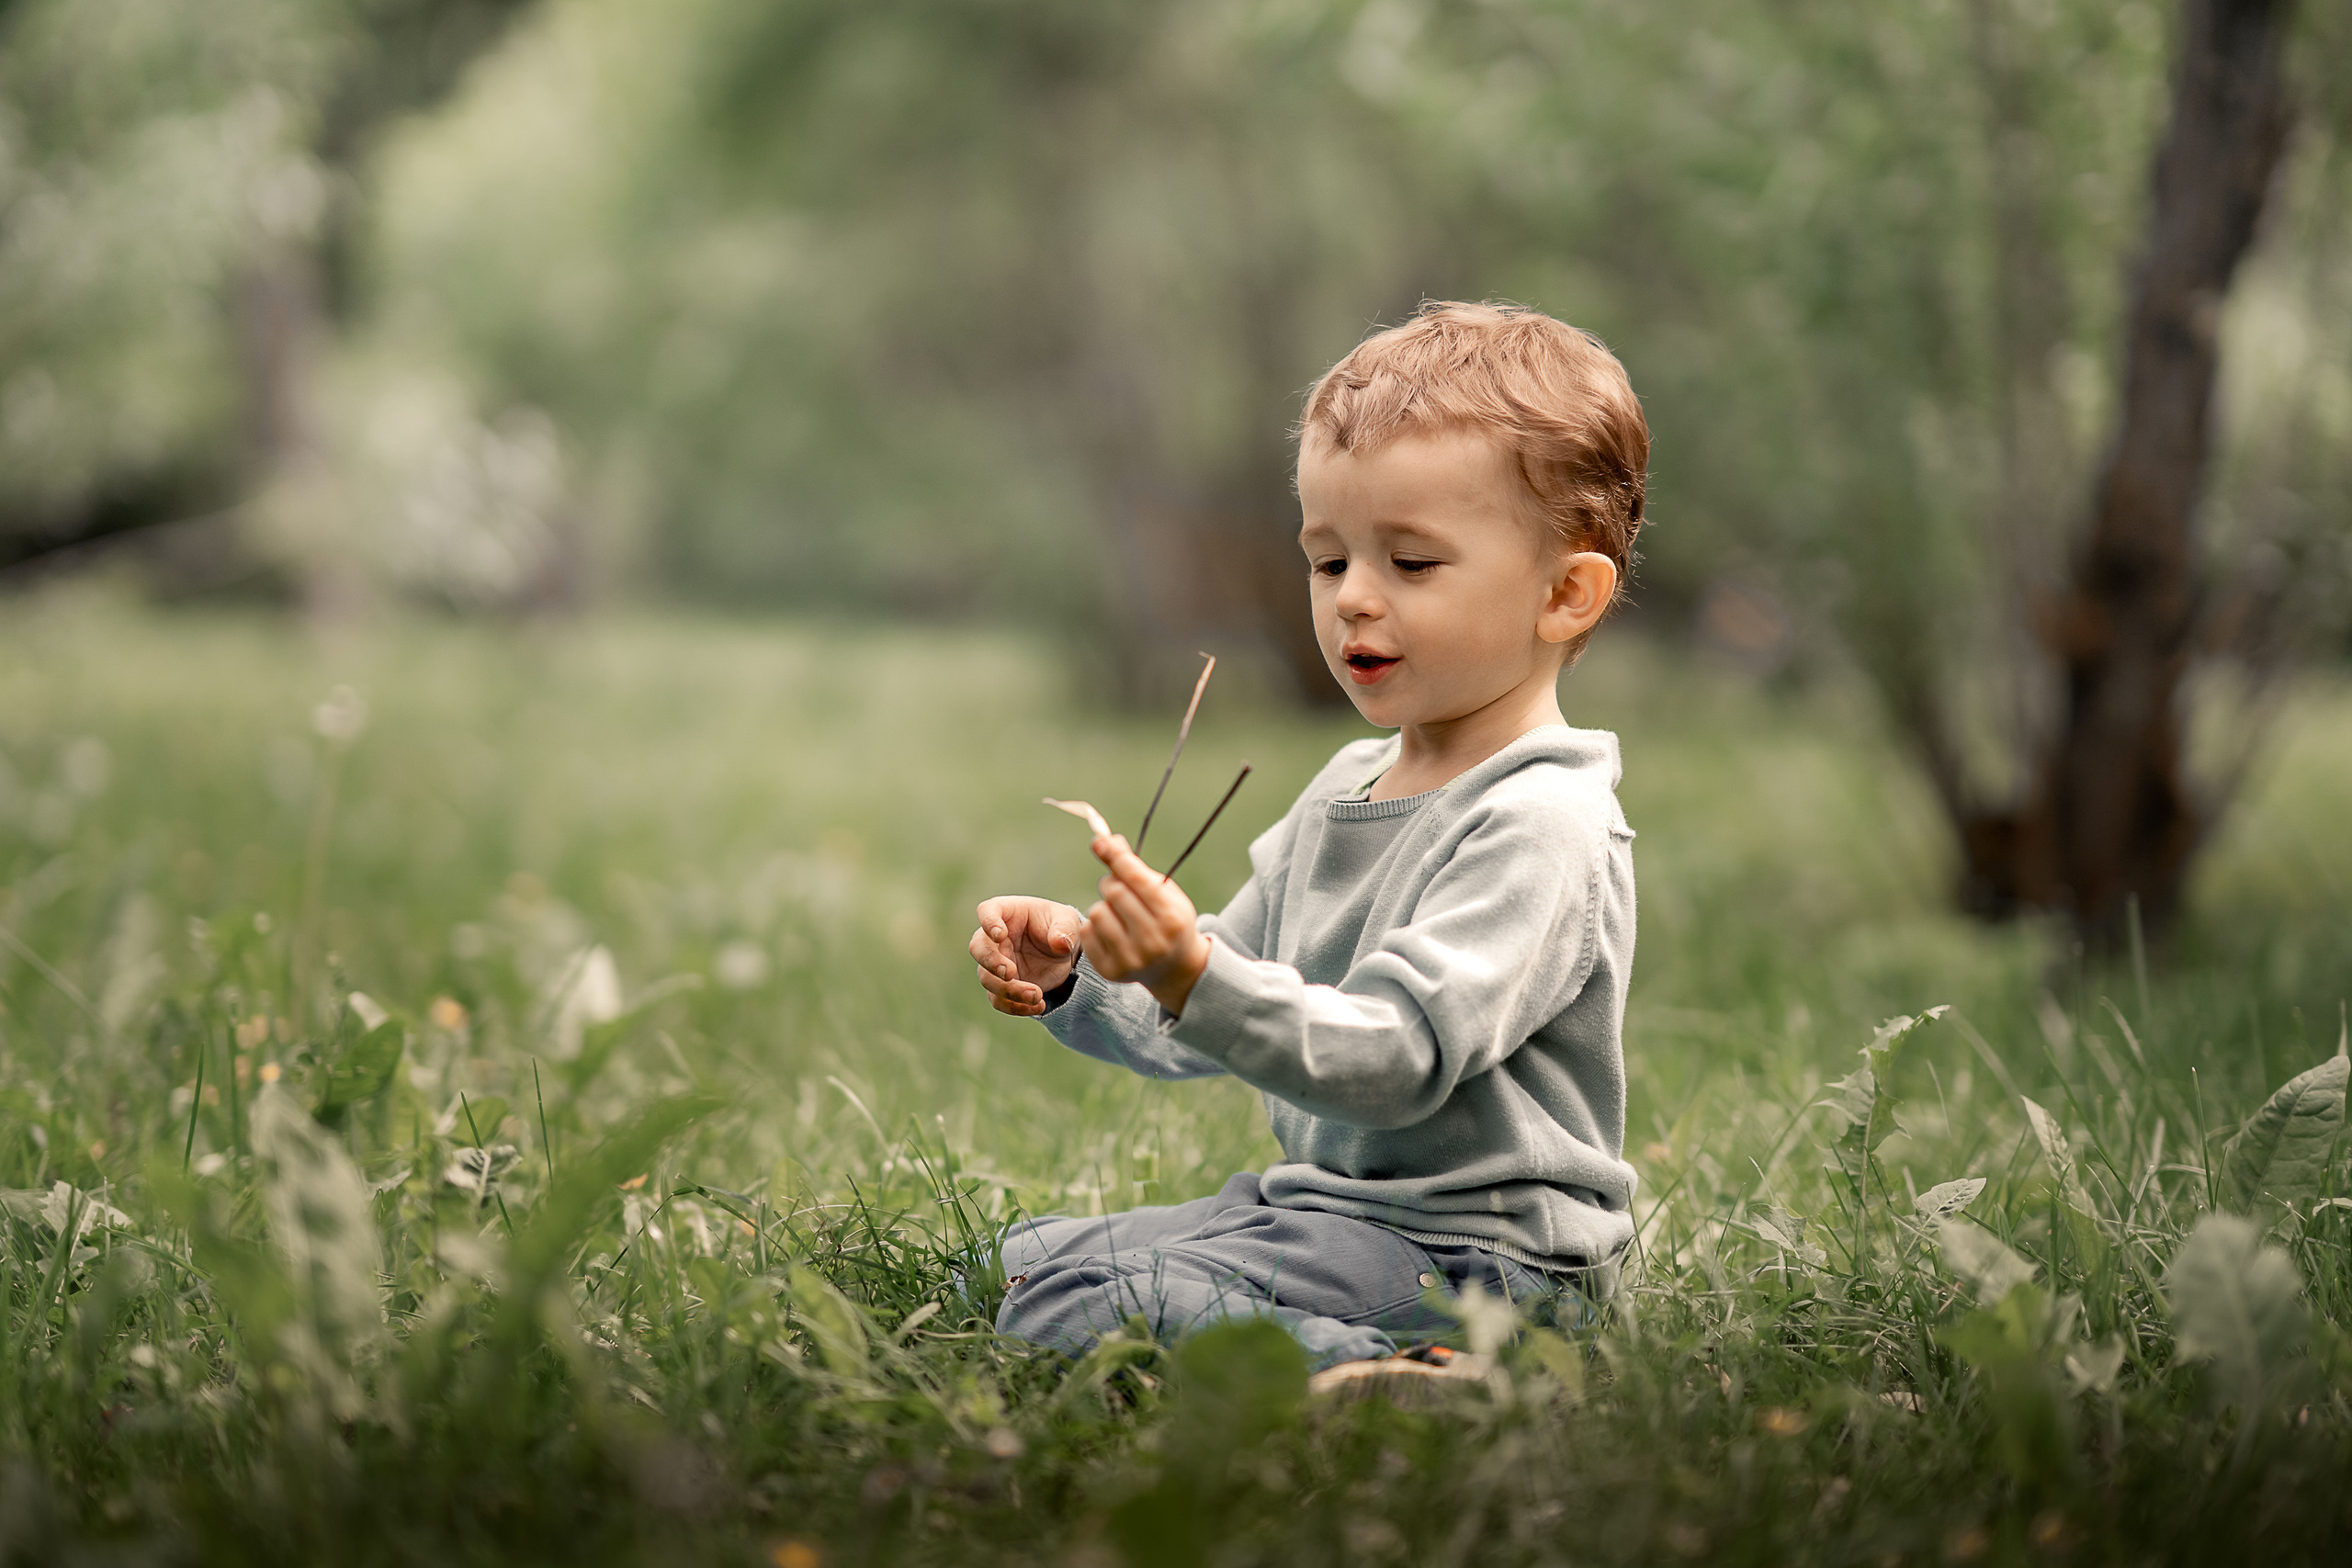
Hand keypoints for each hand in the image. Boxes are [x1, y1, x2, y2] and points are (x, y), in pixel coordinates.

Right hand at [971, 896, 1085, 1016]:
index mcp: (1007, 913)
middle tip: (1010, 973)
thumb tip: (1061, 944)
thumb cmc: (1060, 927)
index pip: (987, 911)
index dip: (989, 923)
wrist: (1064, 955)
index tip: (1000, 935)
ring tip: (1037, 995)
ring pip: (988, 979)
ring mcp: (995, 963)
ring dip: (1009, 990)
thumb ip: (1064, 930)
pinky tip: (1038, 1006)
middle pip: (979, 948)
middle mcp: (994, 939)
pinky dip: (1016, 1006)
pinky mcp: (1003, 985)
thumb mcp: (1068, 922)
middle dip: (991, 962)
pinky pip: (999, 999)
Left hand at [1081, 834, 1210, 1015]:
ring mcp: (1131, 959)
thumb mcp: (1164, 893)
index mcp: (1172, 918)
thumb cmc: (1169, 920)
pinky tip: (1111, 932)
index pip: (1137, 879)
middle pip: (1114, 893)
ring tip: (1117, 914)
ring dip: (1103, 906)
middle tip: (1116, 887)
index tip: (1099, 841)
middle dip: (1111, 882)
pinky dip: (1094, 926)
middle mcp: (1153, 941)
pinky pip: (1086, 933)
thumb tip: (1106, 838)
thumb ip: (1136, 868)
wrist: (1175, 968)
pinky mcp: (1111, 971)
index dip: (1116, 857)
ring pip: (1097, 912)